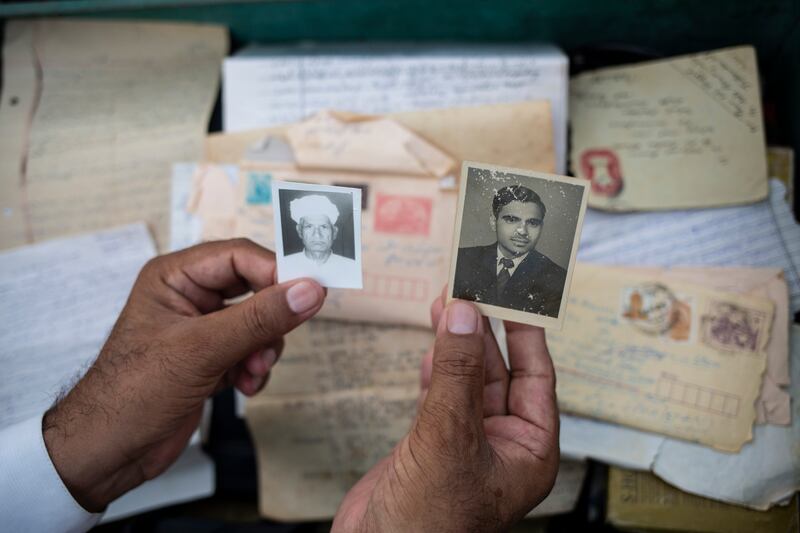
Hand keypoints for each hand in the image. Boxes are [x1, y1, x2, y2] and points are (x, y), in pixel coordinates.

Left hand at [42, 239, 325, 511]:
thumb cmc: (135, 391)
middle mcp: (190, 296)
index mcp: (175, 276)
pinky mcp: (211, 359)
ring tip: (252, 372)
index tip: (310, 294)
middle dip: (269, 319)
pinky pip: (252, 351)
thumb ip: (259, 318)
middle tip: (274, 342)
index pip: (239, 256)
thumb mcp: (202, 349)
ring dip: (263, 349)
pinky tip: (244, 387)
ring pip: (258, 323)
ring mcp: (202, 329)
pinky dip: (256, 368)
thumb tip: (311, 291)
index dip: (275, 272)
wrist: (108, 453)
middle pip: (254, 289)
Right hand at [332, 294, 559, 531]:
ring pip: (467, 380)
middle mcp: (503, 445)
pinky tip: (434, 346)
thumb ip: (457, 372)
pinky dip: (436, 368)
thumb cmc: (428, 520)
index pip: (537, 377)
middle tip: (470, 289)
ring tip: (446, 303)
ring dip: (456, 344)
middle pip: (500, 372)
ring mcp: (466, 444)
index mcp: (530, 450)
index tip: (513, 294)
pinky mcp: (433, 445)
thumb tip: (464, 313)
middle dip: (483, 331)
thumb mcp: (448, 435)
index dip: (525, 333)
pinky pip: (441, 396)